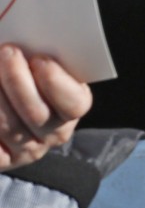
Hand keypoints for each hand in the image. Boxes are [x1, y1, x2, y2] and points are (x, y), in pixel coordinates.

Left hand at [0, 45, 90, 169]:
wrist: (13, 96)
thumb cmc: (30, 72)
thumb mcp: (44, 62)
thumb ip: (43, 56)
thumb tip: (32, 46)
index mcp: (74, 107)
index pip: (74, 103)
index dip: (56, 82)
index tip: (40, 59)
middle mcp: (54, 134)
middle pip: (36, 113)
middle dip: (18, 81)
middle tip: (6, 52)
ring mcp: (27, 151)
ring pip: (9, 128)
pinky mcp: (3, 161)